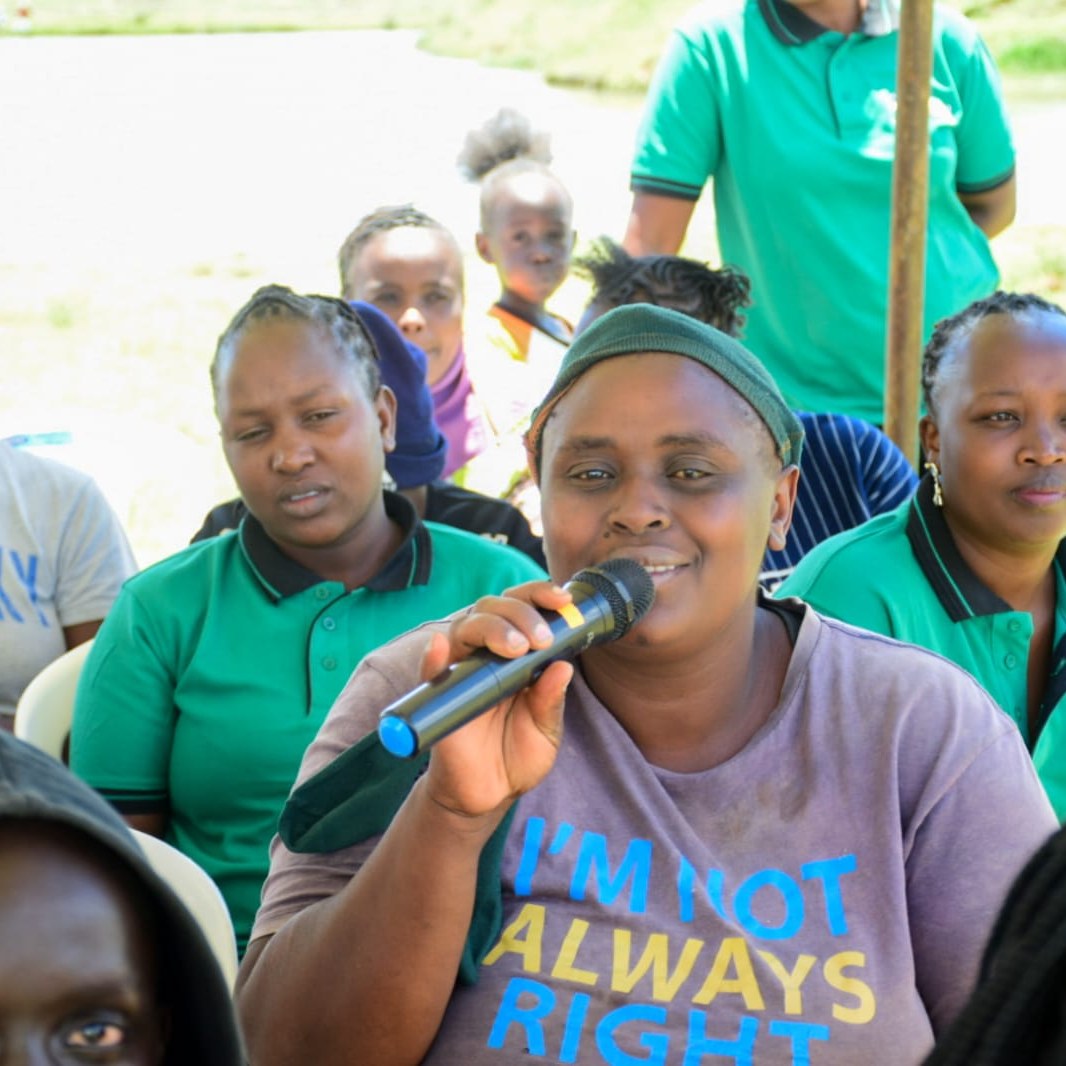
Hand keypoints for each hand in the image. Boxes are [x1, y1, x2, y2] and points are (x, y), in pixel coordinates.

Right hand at [419, 580, 573, 822]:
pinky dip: (432, 657)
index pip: (521, 608)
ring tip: (516, 648)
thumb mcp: (546, 730)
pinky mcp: (438, 698)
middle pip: (492, 609)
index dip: (538, 595)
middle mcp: (486, 656)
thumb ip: (550, 701)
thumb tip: (563, 667)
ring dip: (490, 627)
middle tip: (541, 640)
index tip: (562, 600)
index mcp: (516, 655)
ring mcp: (461, 673)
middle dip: (520, 614)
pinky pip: (430, 672)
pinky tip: (440, 647)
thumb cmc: (518, 756)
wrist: (489, 795)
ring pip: (464, 628)